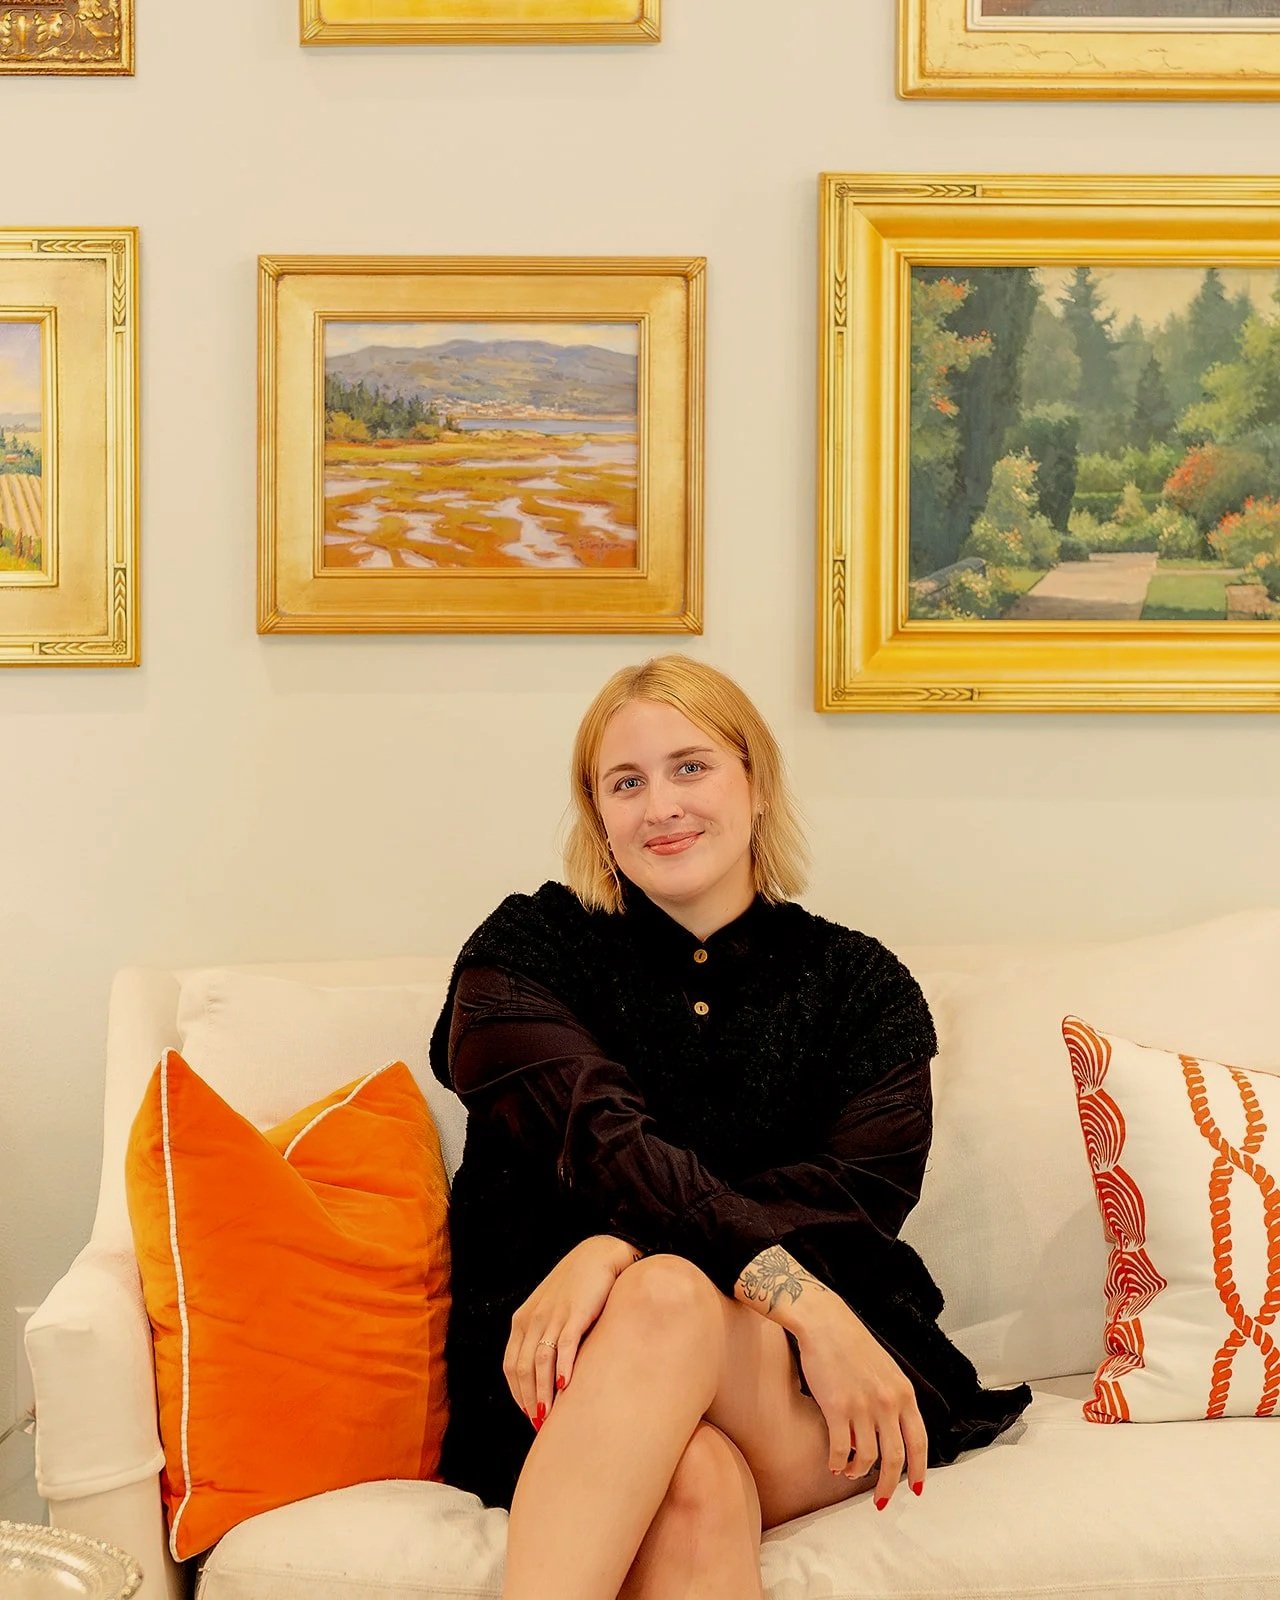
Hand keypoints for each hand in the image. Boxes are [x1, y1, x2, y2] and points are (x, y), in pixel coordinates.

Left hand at [504, 1234, 638, 1430]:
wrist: (599, 1254)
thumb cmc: (578, 1286)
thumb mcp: (553, 1309)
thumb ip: (545, 1335)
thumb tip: (548, 1374)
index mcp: (523, 1319)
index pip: (511, 1365)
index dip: (518, 1393)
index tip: (529, 1413)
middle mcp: (533, 1318)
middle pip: (521, 1369)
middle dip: (528, 1400)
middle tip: (539, 1425)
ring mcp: (553, 1316)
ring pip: (539, 1363)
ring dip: (542, 1393)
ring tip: (549, 1417)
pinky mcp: (575, 1314)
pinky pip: (564, 1347)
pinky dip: (562, 1370)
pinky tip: (567, 1388)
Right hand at [791, 1298, 927, 1508]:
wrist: (824, 1322)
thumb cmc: (851, 1343)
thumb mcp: (886, 1370)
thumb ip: (893, 1400)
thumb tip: (889, 1435)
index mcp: (903, 1393)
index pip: (919, 1442)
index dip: (918, 1469)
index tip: (915, 1488)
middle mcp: (887, 1403)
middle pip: (894, 1458)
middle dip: (887, 1486)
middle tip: (880, 1501)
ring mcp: (862, 1406)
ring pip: (865, 1458)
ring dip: (856, 1472)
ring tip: (848, 1472)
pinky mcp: (836, 1408)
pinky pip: (839, 1449)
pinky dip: (836, 1462)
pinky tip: (833, 1463)